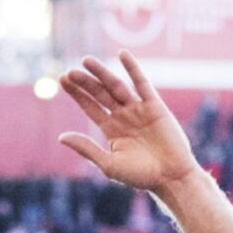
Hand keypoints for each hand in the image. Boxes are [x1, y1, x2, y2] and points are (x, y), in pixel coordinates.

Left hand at [57, 53, 201, 192]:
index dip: (77, 94)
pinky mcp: (155, 105)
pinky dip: (133, 68)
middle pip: (100, 94)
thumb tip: (61, 137)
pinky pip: (142, 83)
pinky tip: (122, 54)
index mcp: (111, 129)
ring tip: (86, 61)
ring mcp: (138, 109)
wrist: (171, 178)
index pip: (90, 107)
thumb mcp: (109, 164)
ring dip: (102, 73)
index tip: (63, 79)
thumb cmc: (141, 176)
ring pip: (117, 86)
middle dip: (85, 82)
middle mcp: (123, 116)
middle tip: (70, 72)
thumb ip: (87, 148)